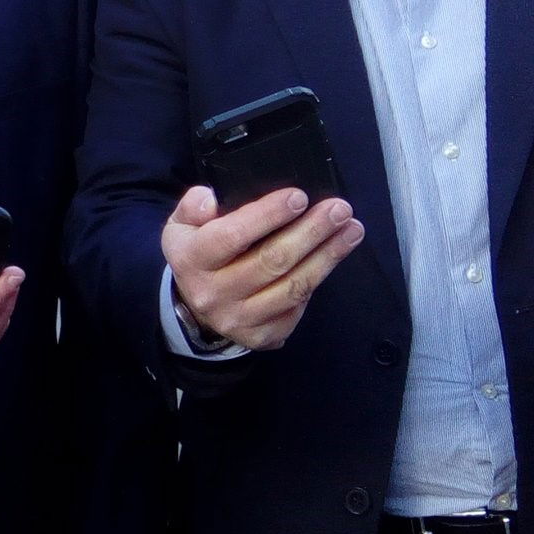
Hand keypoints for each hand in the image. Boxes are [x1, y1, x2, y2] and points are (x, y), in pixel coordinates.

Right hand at [162, 186, 363, 351]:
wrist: (194, 306)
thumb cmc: (199, 254)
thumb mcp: (182, 225)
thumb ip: (192, 207)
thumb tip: (210, 198)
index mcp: (192, 260)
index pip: (232, 235)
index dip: (268, 216)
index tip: (299, 197)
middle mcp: (212, 294)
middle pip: (272, 261)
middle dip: (311, 232)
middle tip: (339, 209)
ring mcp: (238, 319)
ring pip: (292, 287)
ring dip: (327, 256)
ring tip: (351, 230)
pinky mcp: (260, 336)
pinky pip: (297, 309)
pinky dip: (318, 281)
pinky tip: (332, 258)